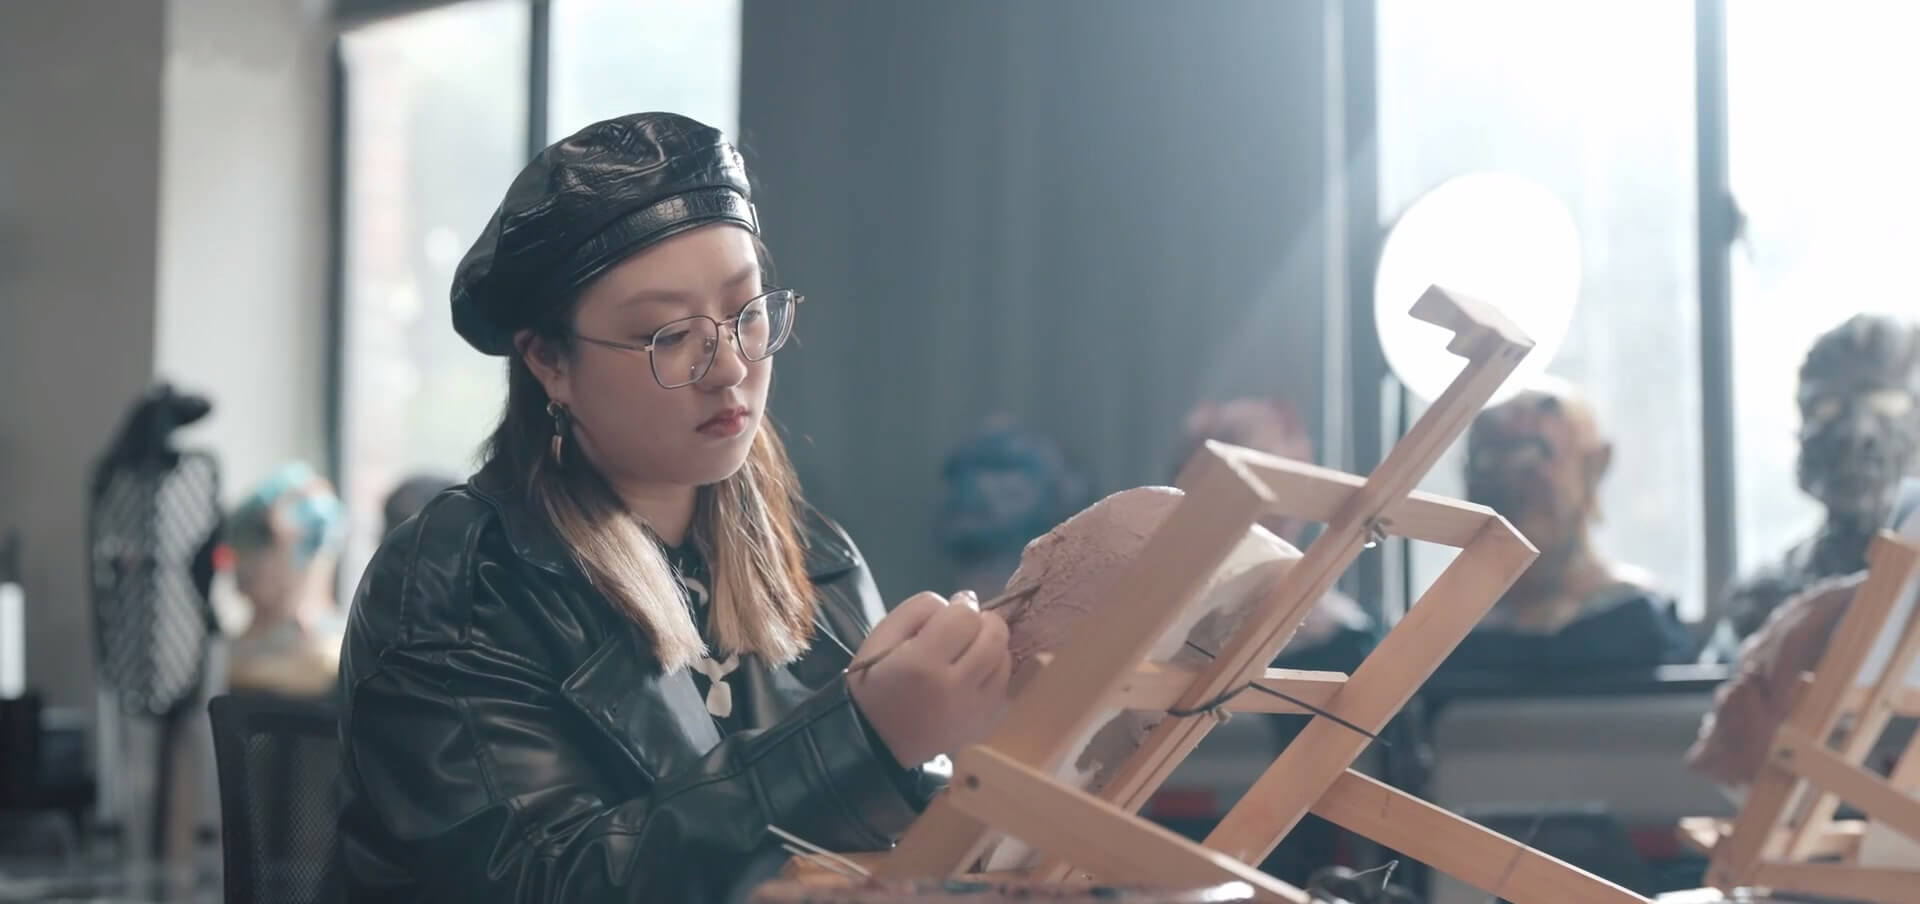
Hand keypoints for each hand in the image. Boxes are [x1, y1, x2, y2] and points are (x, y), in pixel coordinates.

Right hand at [848, 591, 1011, 766]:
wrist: (876, 742)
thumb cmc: (873, 685)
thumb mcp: (881, 636)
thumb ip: (919, 609)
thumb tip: (962, 601)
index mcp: (923, 663)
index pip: (966, 617)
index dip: (960, 606)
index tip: (947, 614)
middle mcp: (955, 687)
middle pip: (995, 635)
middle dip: (982, 622)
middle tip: (963, 629)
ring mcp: (974, 710)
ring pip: (1005, 659)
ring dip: (991, 647)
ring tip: (967, 653)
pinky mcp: (984, 724)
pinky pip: (1005, 686)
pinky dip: (994, 673)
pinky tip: (973, 675)